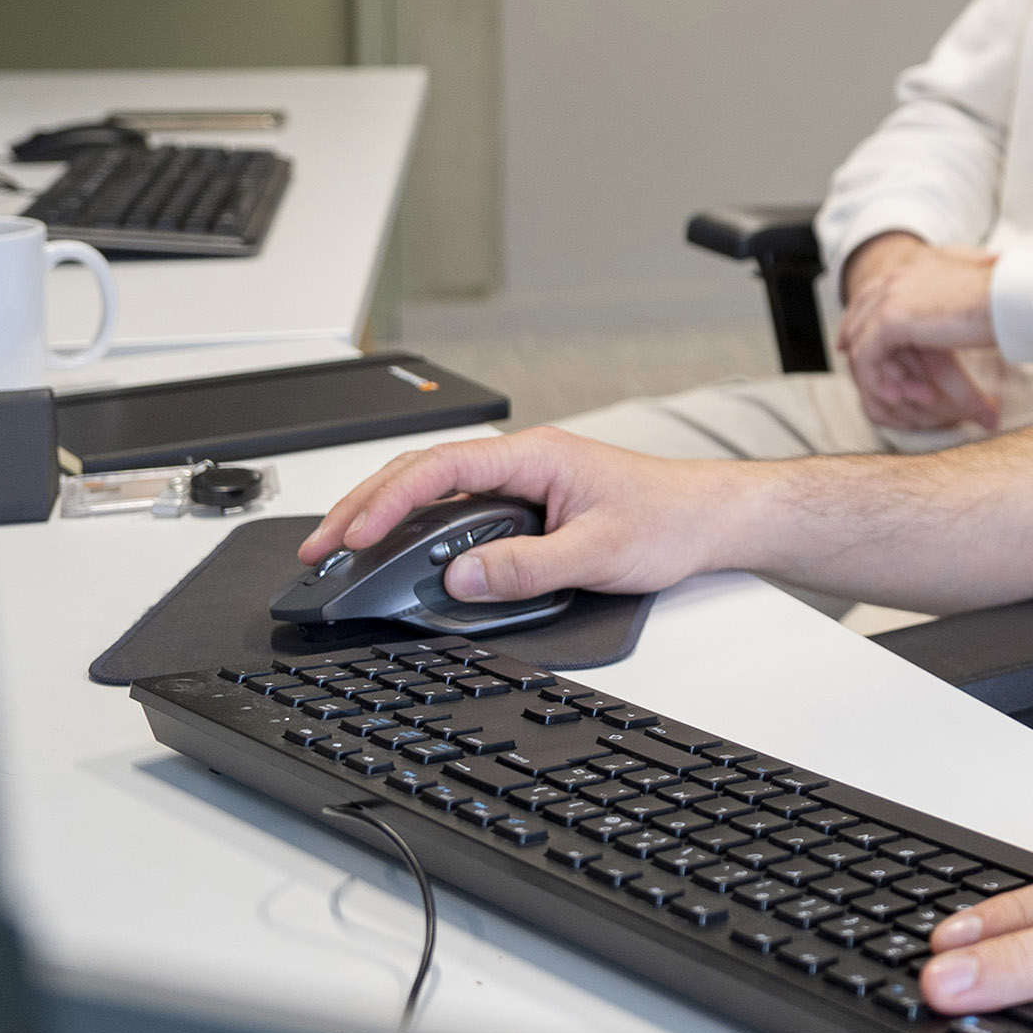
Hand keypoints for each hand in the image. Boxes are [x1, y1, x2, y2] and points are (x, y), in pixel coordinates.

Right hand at [297, 427, 760, 604]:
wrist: (713, 518)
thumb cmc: (670, 519)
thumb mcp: (598, 551)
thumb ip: (527, 566)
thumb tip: (460, 576)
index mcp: (535, 456)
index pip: (440, 467)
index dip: (386, 499)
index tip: (351, 535)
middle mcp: (522, 463)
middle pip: (422, 473)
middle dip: (363, 506)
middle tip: (318, 548)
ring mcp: (522, 484)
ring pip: (435, 492)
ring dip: (385, 517)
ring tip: (340, 551)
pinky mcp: (527, 507)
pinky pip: (458, 513)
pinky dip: (418, 531)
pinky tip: (397, 553)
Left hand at [837, 234, 1004, 430]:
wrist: (1010, 298)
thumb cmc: (1007, 296)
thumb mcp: (978, 286)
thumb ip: (957, 289)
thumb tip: (972, 290)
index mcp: (919, 265)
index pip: (878, 288)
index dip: (865, 313)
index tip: (859, 336)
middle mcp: (900, 275)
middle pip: (860, 308)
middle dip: (853, 338)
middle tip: (855, 364)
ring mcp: (892, 295)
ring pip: (861, 336)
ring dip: (873, 367)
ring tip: (890, 392)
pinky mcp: (890, 319)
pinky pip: (867, 356)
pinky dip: (876, 378)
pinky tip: (894, 395)